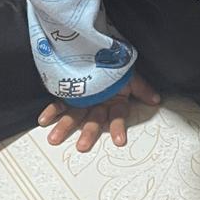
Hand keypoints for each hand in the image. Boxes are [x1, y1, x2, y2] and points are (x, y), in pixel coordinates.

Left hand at [38, 71, 159, 151]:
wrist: (101, 53)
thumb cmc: (117, 66)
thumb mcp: (131, 76)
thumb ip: (142, 88)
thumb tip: (156, 99)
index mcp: (115, 102)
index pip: (118, 117)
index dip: (118, 128)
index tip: (119, 141)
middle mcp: (98, 105)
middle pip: (94, 121)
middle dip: (88, 133)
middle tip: (82, 146)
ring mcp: (83, 102)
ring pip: (74, 117)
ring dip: (64, 127)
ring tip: (54, 139)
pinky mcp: (70, 95)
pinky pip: (59, 105)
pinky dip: (51, 112)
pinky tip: (43, 120)